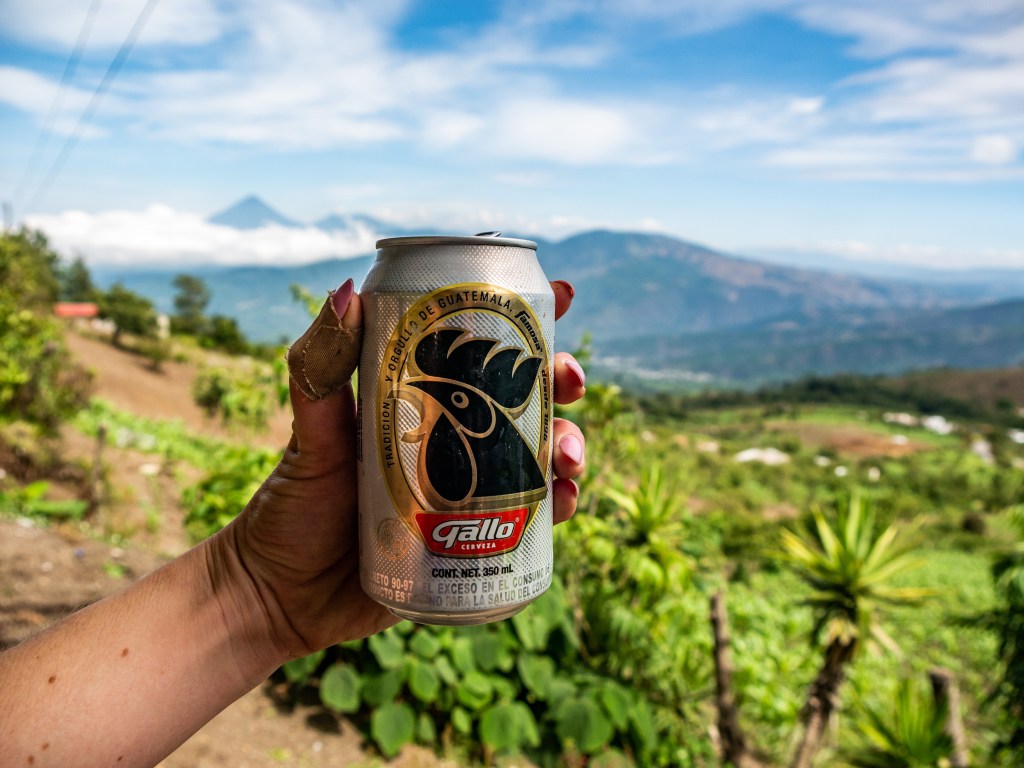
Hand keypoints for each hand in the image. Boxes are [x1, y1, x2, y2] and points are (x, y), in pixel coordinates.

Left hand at [212, 279, 586, 672]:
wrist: (281, 599)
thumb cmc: (289, 510)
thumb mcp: (309, 435)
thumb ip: (320, 367)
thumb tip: (347, 289)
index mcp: (418, 403)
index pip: (479, 350)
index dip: (527, 320)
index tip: (566, 296)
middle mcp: (452, 441)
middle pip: (525, 398)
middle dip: (562, 382)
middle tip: (570, 384)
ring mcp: (468, 491)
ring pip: (539, 454)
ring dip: (571, 444)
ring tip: (568, 457)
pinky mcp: (474, 543)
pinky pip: (532, 518)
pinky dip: (560, 506)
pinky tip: (564, 503)